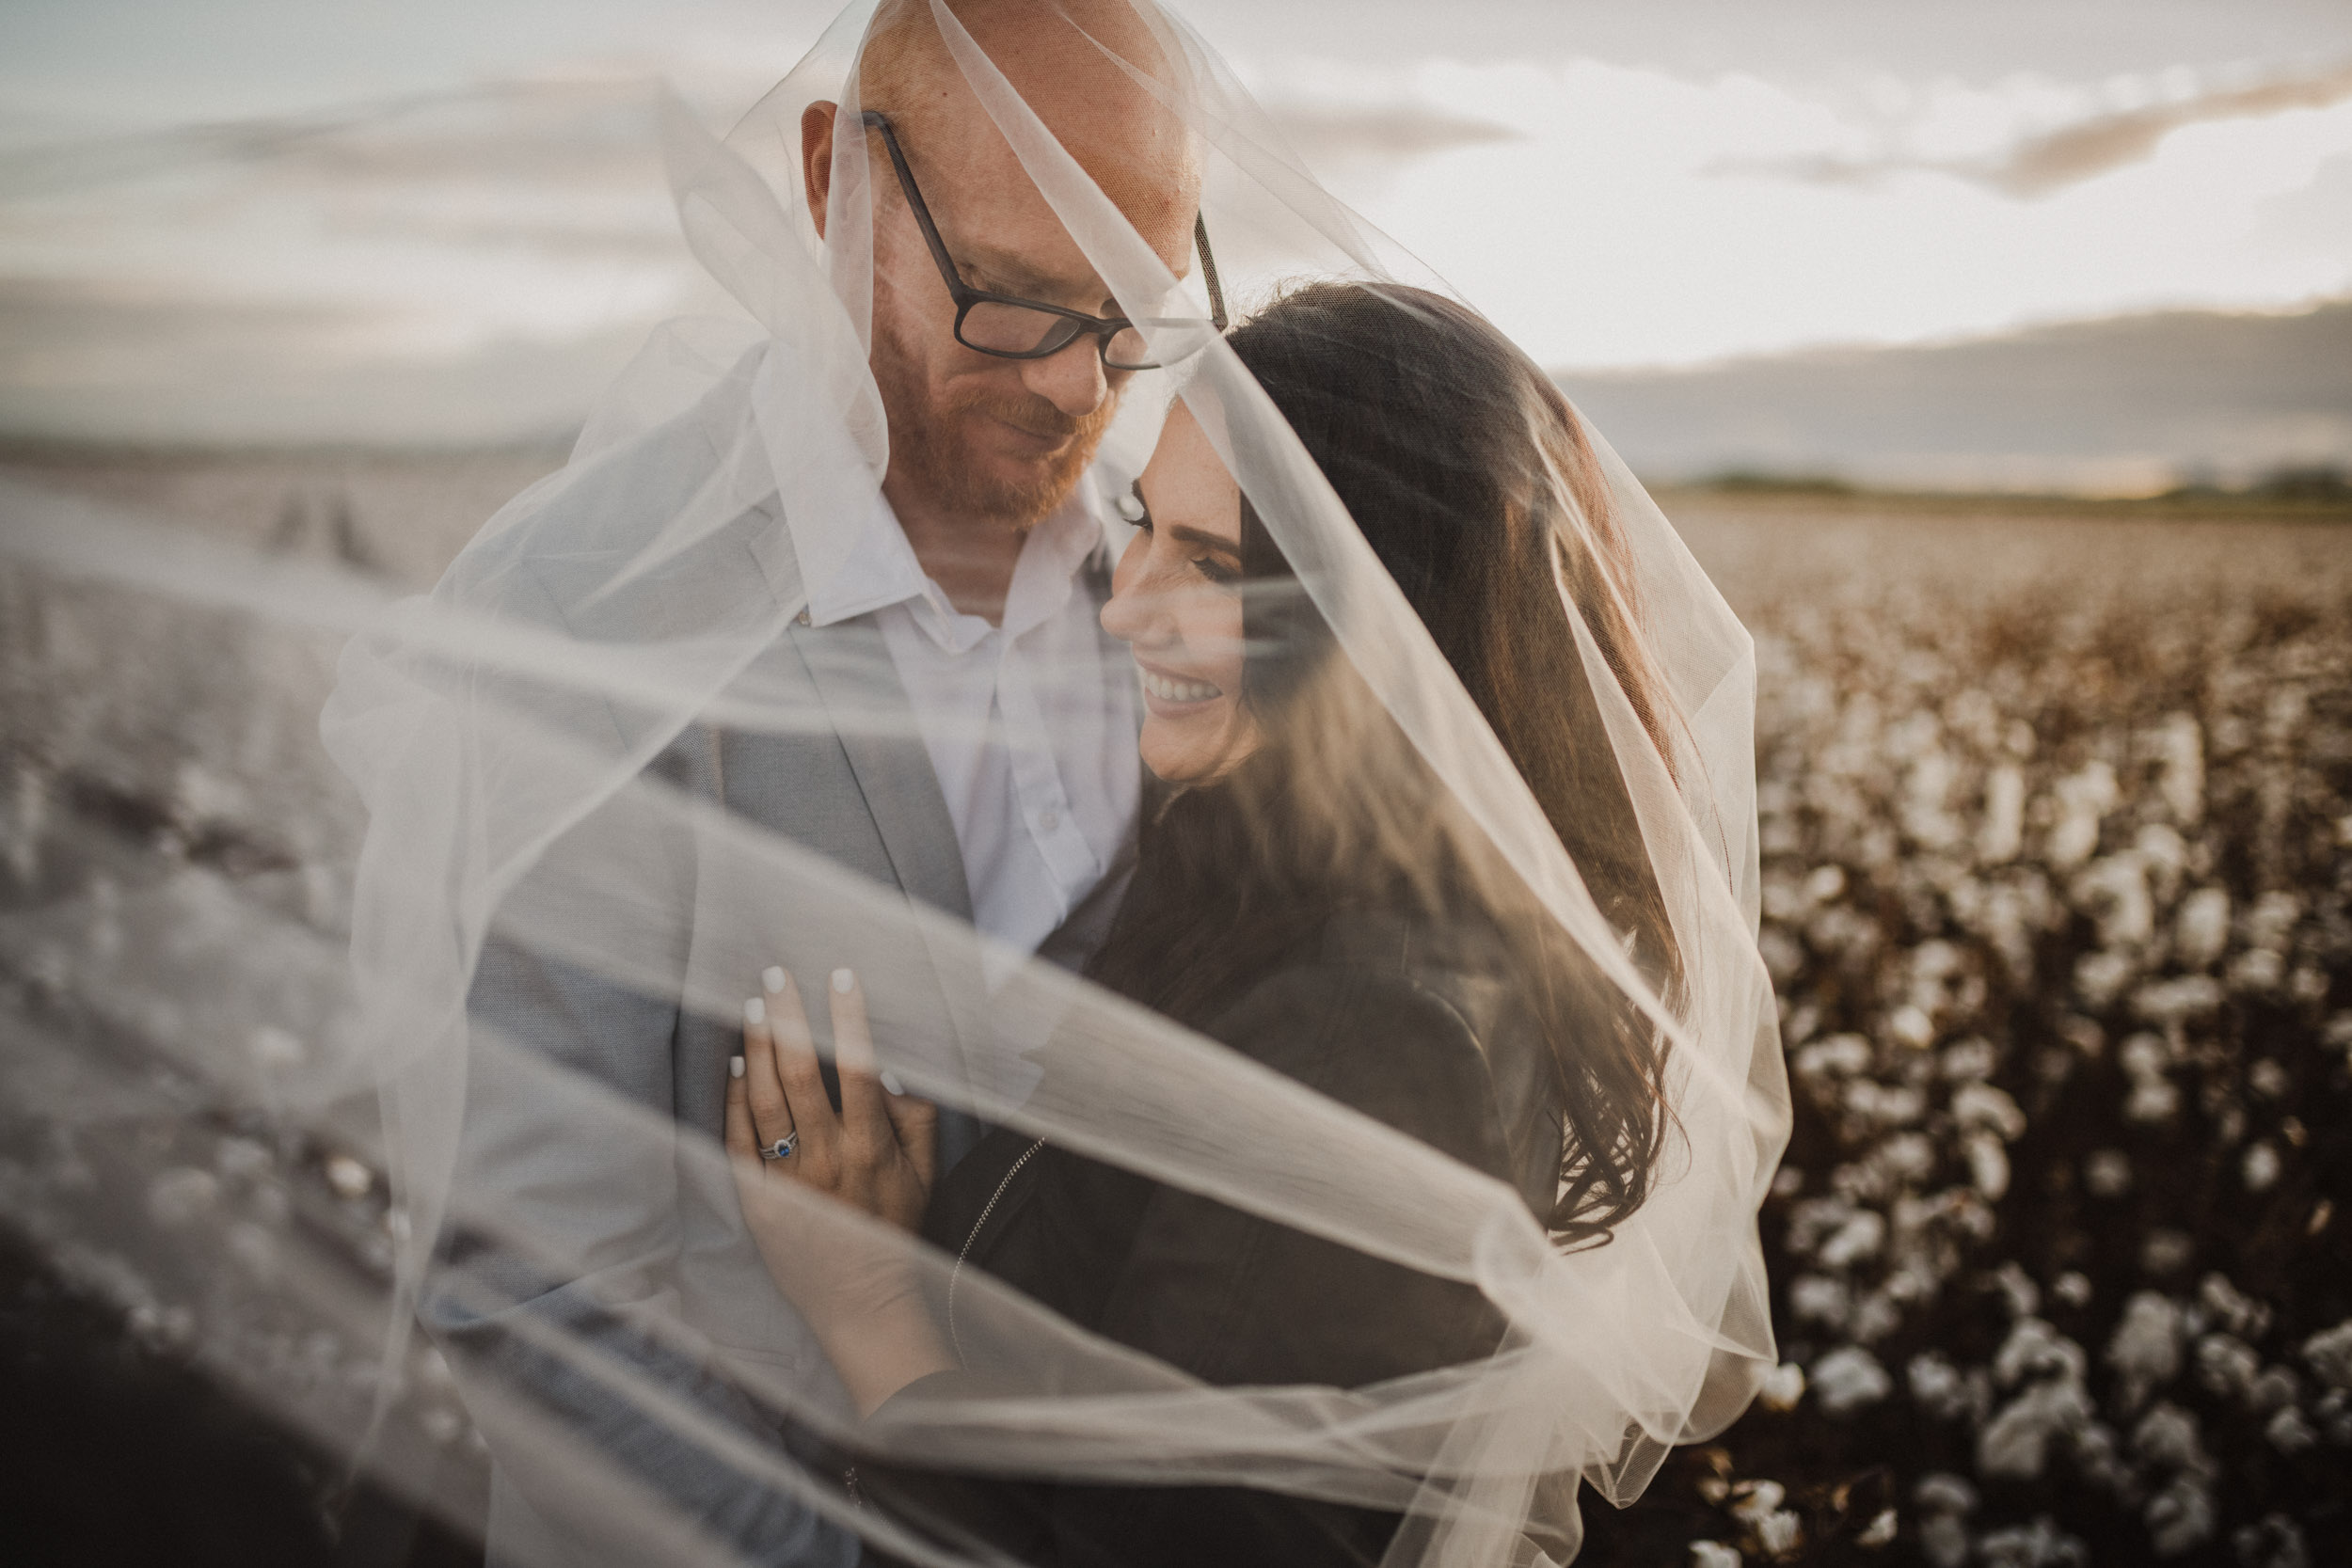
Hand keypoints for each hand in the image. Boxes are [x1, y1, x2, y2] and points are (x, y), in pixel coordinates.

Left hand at [724, 965, 950, 1413]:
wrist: (859, 1298)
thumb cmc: (895, 1229)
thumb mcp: (925, 1174)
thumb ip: (917, 1120)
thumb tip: (900, 1071)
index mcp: (872, 1146)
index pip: (859, 1068)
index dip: (849, 1018)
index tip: (841, 975)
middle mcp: (828, 1157)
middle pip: (802, 1074)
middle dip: (787, 1019)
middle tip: (774, 975)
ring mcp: (789, 1178)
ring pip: (766, 1100)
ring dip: (757, 1049)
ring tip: (750, 1008)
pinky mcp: (759, 1198)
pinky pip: (740, 1140)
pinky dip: (735, 1100)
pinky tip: (735, 1066)